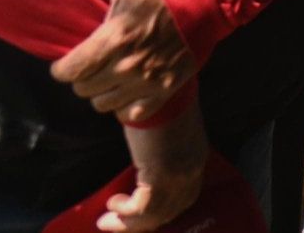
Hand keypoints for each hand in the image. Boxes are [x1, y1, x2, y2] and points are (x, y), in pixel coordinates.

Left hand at [51, 0, 194, 123]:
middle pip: (83, 89)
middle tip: (88, 65)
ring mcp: (147, 81)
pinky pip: (131, 113)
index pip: (69, 72)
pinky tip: (127, 89)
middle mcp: (127, 65)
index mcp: (113, 38)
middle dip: (81, 78)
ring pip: (104, 104)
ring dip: (101, 91)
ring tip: (106, 77)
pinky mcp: (164, 90)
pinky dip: (125, 106)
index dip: (61, 68)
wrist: (209, 2)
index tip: (65, 62)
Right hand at [101, 97, 208, 231]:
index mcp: (195, 157)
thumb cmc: (158, 100)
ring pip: (156, 214)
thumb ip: (159, 147)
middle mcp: (192, 169)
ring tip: (108, 220)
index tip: (140, 215)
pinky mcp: (161, 175)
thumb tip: (142, 158)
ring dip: (129, 223)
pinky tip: (113, 205)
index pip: (186, 196)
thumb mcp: (165, 129)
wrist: (158, 84)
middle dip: (144, 222)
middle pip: (171, 210)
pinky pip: (144, 209)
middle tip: (117, 223)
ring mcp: (179, 174)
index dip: (163, 210)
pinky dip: (126, 213)